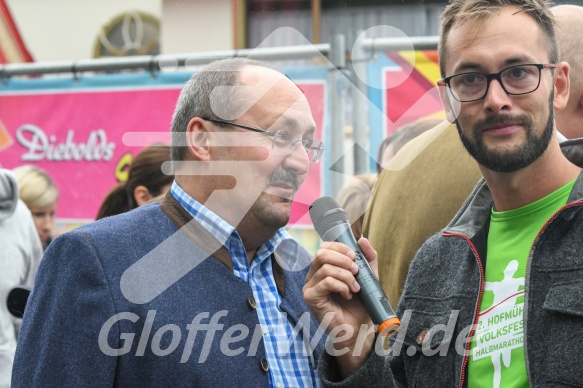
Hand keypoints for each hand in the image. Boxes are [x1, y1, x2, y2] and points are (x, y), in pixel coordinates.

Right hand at [303, 237, 377, 375]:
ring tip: (355, 288)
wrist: (359, 328)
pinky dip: (341, 286)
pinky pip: (325, 282)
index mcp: (323, 267)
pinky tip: (348, 295)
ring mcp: (309, 286)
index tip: (355, 256)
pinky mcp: (310, 297)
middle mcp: (313, 275)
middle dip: (342, 259)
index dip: (340, 247)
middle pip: (321, 253)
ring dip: (345, 276)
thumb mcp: (367, 277)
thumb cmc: (360, 304)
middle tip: (356, 271)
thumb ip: (367, 258)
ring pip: (325, 268)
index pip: (324, 247)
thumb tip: (362, 239)